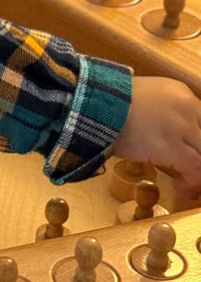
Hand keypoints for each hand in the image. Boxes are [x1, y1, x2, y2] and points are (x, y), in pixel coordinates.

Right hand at [113, 77, 200, 198]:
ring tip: (191, 184)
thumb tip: (157, 132)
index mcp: (179, 92)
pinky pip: (195, 168)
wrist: (92, 102)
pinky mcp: (172, 146)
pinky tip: (182, 189)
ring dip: (199, 173)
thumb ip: (157, 111)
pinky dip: (192, 182)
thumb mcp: (139, 98)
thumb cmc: (105, 101)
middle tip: (195, 171)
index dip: (199, 141)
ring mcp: (182, 126)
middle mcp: (187, 107)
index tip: (193, 152)